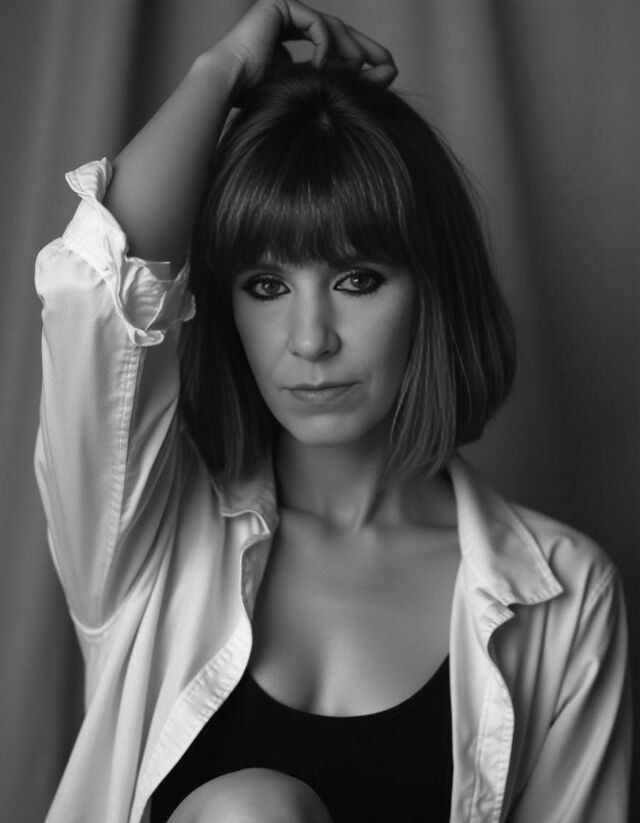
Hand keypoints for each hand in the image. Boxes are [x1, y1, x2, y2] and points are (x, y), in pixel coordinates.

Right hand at [212, 0, 396, 96]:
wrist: (229, 86)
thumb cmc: (260, 97)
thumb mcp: (311, 88)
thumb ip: (341, 81)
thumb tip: (386, 78)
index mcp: (292, 36)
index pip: (334, 41)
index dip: (361, 55)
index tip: (385, 72)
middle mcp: (289, 18)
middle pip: (339, 30)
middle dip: (367, 49)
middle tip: (390, 66)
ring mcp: (284, 9)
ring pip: (331, 26)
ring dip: (350, 50)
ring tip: (358, 72)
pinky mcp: (281, 5)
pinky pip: (316, 23)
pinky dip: (324, 46)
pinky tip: (321, 68)